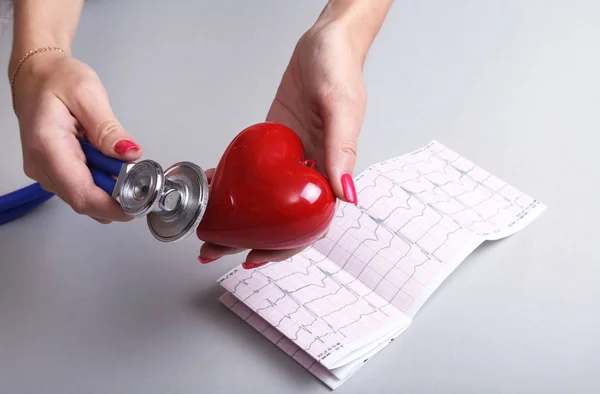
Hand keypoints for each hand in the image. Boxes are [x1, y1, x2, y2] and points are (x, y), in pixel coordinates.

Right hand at [12, 52, 142, 222]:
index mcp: (47, 146)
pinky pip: (80, 187)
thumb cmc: (56, 79)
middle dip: (116, 196)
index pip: (82, 194)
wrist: (37, 74)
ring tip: (119, 161)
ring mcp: (45, 171)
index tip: (139, 202)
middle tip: (137, 175)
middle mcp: (41, 165)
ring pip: (84, 197)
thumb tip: (129, 153)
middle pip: (84, 200)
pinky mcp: (52, 171)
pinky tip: (106, 161)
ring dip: (109, 188)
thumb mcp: (88, 95)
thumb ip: (109, 128)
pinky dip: (100, 181)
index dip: (113, 206)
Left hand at [198, 20, 367, 267]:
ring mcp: (288, 158)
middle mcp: (308, 169)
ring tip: (208, 229)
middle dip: (250, 238)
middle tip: (216, 248)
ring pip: (263, 198)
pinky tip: (212, 187)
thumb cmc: (340, 68)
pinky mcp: (273, 142)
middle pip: (280, 217)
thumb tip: (345, 195)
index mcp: (330, 169)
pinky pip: (253, 169)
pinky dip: (232, 181)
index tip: (256, 256)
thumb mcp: (342, 107)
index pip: (309, 222)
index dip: (285, 246)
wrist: (323, 42)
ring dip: (237, 217)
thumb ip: (342, 149)